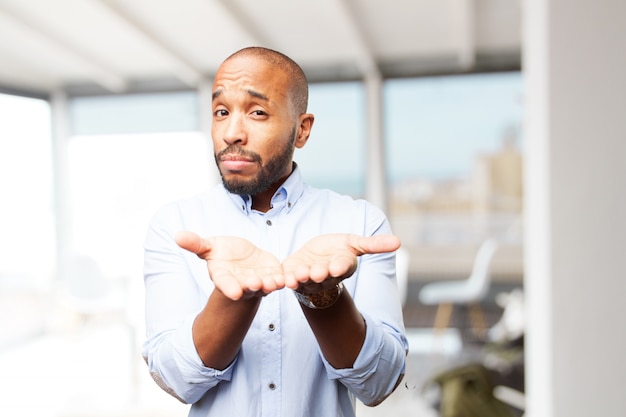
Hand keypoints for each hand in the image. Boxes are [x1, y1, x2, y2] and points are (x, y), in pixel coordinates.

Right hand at [175, 231, 284, 299]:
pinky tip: (287, 277)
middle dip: (252, 285)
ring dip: (270, 285)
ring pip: (265, 285)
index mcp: (225, 276)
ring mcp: (259, 281)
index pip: (226, 283)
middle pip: (247, 286)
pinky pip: (280, 279)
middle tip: (255, 284)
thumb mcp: (210, 247)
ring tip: (274, 282)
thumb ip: (196, 244)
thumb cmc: (224, 254)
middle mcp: (242, 282)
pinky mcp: (273, 276)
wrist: (243, 259)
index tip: (234, 293)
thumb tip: (177, 235)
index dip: (229, 288)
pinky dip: (284, 279)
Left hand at [282, 234, 400, 292]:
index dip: (340, 266)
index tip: (337, 266)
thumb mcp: (354, 244)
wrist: (314, 260)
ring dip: (301, 278)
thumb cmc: (336, 251)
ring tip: (298, 275)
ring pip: (305, 280)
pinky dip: (287, 279)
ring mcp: (308, 278)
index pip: (343, 266)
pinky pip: (290, 280)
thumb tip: (399, 241)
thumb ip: (373, 244)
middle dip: (319, 274)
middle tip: (316, 272)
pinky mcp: (293, 276)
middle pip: (323, 275)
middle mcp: (326, 275)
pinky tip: (284, 278)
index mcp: (342, 266)